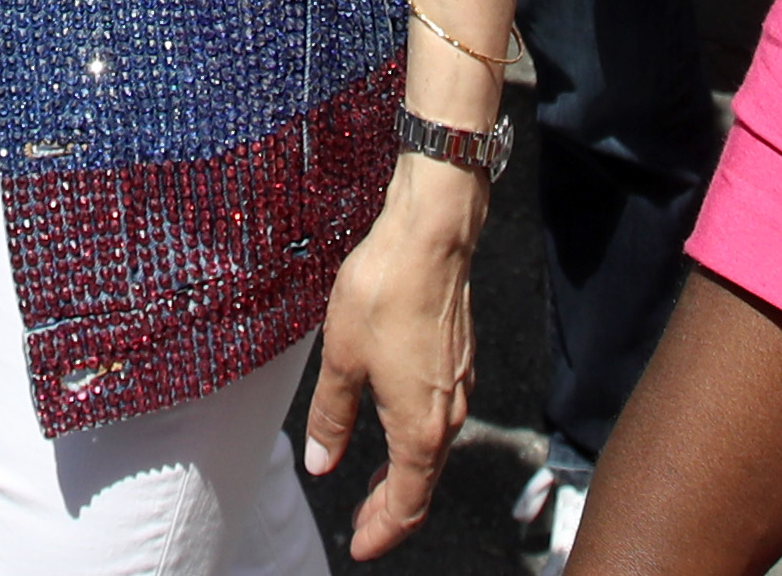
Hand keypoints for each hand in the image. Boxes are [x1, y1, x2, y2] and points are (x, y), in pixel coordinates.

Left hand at [305, 173, 485, 556]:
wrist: (430, 237)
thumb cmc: (384, 295)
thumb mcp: (341, 362)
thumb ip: (331, 419)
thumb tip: (323, 462)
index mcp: (420, 429)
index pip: (406, 505)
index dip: (381, 532)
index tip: (358, 547)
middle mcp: (448, 414)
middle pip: (423, 484)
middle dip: (390, 510)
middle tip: (361, 525)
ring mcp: (458, 384)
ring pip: (432, 450)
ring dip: (403, 475)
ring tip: (372, 481)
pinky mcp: (457, 358)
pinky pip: (437, 418)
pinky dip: (414, 440)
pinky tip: (392, 425)